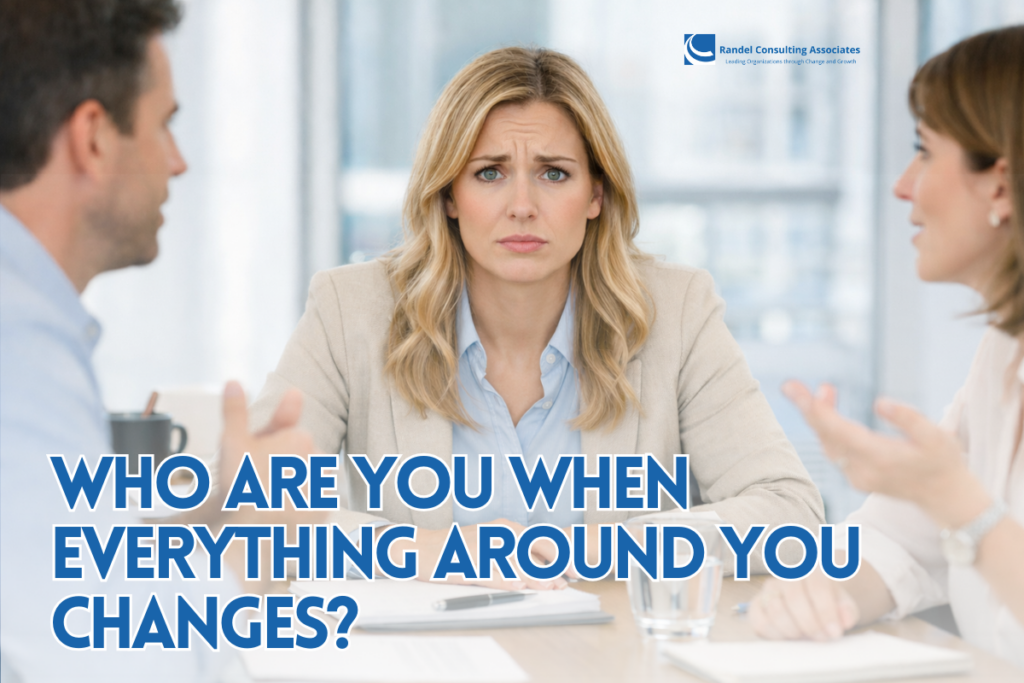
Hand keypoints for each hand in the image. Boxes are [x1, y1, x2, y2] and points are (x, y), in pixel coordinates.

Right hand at [218, 380, 320, 525]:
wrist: (248, 533)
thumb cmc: (238, 485)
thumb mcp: (232, 442)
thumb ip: (235, 410)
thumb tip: (232, 381)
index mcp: (300, 439)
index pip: (292, 437)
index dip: (273, 447)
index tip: (259, 462)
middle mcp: (318, 460)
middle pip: (301, 458)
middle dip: (285, 465)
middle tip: (259, 480)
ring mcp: (323, 486)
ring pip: (308, 479)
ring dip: (294, 486)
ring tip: (269, 500)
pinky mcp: (325, 511)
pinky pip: (315, 503)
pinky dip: (303, 507)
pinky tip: (283, 513)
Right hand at [383, 519, 568, 590]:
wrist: (421, 549)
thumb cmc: (457, 549)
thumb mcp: (488, 543)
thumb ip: (513, 551)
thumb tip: (539, 568)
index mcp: (504, 528)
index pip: (538, 540)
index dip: (558, 556)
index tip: (573, 570)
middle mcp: (496, 534)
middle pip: (531, 549)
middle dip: (552, 566)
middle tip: (566, 581)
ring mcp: (482, 548)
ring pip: (514, 562)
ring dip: (534, 576)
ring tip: (550, 588)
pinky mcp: (468, 562)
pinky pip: (490, 572)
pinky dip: (505, 579)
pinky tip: (518, 586)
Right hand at [749, 572, 858, 640]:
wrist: (814, 596)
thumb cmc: (829, 601)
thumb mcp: (844, 603)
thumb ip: (848, 610)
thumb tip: (845, 620)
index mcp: (812, 569)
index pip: (816, 585)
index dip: (826, 611)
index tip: (835, 632)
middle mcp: (786, 575)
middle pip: (794, 598)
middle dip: (810, 623)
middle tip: (822, 637)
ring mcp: (769, 589)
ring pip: (775, 610)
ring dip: (794, 630)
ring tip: (806, 635)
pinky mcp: (757, 605)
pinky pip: (760, 622)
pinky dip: (775, 634)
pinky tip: (789, 636)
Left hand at [781, 381, 981, 522]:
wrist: (945, 496)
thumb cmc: (944, 461)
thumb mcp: (937, 437)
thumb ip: (909, 418)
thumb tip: (880, 402)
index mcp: (881, 458)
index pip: (839, 432)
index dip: (817, 411)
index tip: (799, 392)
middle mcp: (862, 470)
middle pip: (826, 437)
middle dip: (808, 409)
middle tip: (791, 385)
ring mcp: (857, 477)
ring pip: (828, 444)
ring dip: (819, 416)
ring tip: (825, 389)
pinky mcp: (856, 478)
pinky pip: (834, 450)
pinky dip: (827, 429)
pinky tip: (827, 408)